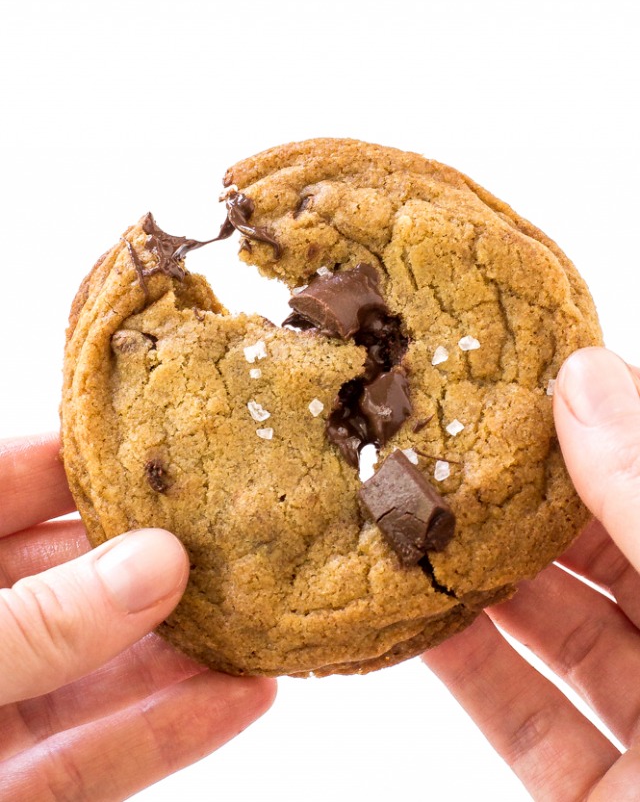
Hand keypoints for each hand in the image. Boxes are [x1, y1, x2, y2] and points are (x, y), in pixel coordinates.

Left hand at [0, 435, 275, 799]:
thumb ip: (42, 618)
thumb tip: (157, 562)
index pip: (5, 487)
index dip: (78, 458)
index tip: (162, 439)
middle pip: (70, 578)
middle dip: (153, 558)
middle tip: (237, 531)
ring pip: (97, 671)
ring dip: (182, 651)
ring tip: (264, 615)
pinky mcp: (18, 791)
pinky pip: (96, 758)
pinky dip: (166, 732)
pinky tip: (240, 699)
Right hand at [423, 347, 639, 799]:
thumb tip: (586, 379)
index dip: (601, 427)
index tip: (519, 377)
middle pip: (608, 550)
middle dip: (522, 499)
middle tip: (442, 442)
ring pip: (558, 632)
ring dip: (481, 581)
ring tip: (407, 513)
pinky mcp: (598, 798)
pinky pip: (526, 717)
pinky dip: (467, 669)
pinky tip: (411, 618)